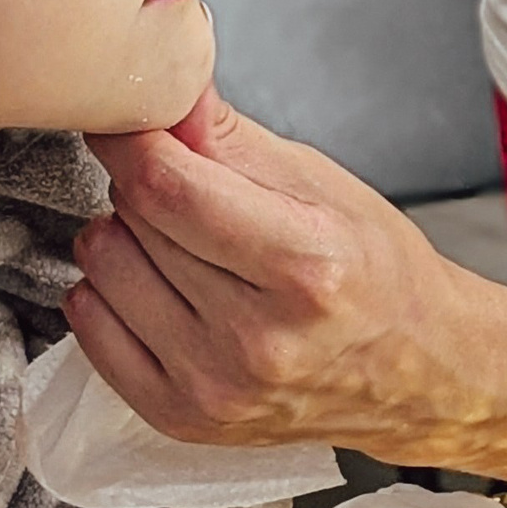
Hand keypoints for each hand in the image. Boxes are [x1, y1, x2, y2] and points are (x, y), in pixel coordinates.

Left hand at [68, 91, 497, 451]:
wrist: (416, 372)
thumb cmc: (376, 271)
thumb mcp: (323, 183)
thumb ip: (231, 137)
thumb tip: (164, 89)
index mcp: (305, 266)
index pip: (169, 188)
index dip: (131, 141)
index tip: (123, 120)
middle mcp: (257, 338)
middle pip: (134, 222)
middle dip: (146, 185)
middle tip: (185, 188)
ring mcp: (214, 387)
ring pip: (102, 269)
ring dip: (125, 239)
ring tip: (180, 243)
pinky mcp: (181, 418)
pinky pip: (90, 329)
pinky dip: (109, 293)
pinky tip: (158, 286)